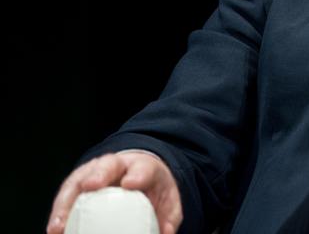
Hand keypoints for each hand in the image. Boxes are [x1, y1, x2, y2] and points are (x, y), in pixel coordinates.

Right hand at [47, 151, 182, 233]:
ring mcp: (93, 172)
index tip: (130, 184)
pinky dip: (58, 213)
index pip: (142, 168)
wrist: (136, 173)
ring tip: (59, 225)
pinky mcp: (77, 184)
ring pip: (78, 180)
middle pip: (107, 165)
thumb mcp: (167, 200)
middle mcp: (116, 165)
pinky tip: (55, 231)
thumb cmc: (152, 189)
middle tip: (91, 185)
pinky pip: (65, 196)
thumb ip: (170, 217)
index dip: (137, 175)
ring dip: (67, 201)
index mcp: (142, 167)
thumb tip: (166, 233)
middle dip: (99, 174)